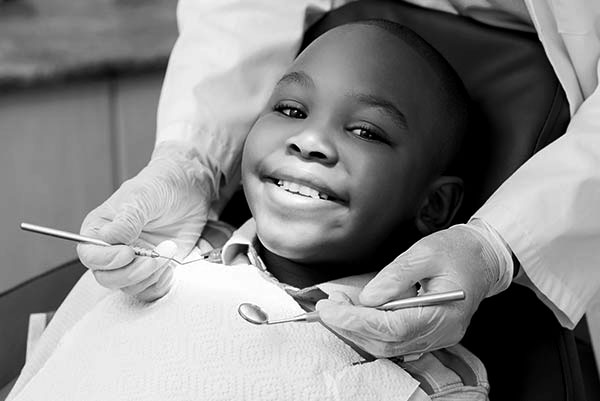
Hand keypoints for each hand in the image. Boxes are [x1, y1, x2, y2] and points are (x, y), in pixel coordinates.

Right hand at [77, 142, 214, 300]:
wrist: (188, 190)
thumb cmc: (160, 186)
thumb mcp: (143, 196)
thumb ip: (127, 219)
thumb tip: (109, 238)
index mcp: (100, 230)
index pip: (90, 256)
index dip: (106, 260)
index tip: (128, 252)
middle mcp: (112, 250)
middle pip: (107, 278)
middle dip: (132, 272)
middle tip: (154, 256)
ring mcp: (133, 262)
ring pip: (130, 287)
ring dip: (151, 275)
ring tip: (168, 250)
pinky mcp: (153, 271)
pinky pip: (150, 291)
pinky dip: (161, 283)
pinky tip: (170, 265)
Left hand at [316, 220, 512, 356]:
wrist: (481, 258)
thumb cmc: (457, 252)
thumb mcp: (425, 252)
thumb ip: (395, 276)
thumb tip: (368, 297)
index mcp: (445, 313)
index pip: (393, 328)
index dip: (358, 321)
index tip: (331, 308)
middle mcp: (441, 333)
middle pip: (387, 343)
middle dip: (351, 326)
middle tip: (329, 305)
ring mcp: (435, 338)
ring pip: (387, 346)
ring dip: (357, 329)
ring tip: (338, 306)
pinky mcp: (427, 335)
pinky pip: (393, 341)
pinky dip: (369, 330)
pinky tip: (356, 313)